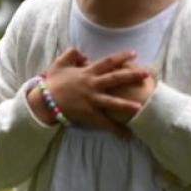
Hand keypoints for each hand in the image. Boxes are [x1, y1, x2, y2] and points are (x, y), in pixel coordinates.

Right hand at [35, 48, 151, 138]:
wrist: (43, 100)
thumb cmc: (52, 82)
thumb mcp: (59, 64)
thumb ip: (71, 54)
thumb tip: (83, 54)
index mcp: (87, 73)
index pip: (107, 62)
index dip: (121, 57)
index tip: (134, 54)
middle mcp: (92, 85)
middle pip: (115, 79)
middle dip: (131, 76)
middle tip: (146, 74)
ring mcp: (91, 100)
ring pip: (112, 102)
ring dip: (126, 105)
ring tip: (140, 107)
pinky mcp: (88, 114)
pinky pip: (104, 123)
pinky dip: (116, 130)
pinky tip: (127, 136)